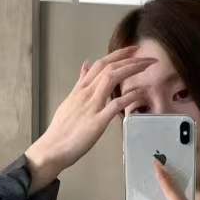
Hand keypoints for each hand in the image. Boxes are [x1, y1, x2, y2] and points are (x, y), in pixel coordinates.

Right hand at [25, 46, 155, 189]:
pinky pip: (115, 105)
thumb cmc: (60, 130)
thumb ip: (80, 83)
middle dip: (129, 58)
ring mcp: (92, 106)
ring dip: (132, 69)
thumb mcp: (70, 100)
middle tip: (146, 55)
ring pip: (112, 78)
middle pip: (109, 67)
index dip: (118, 54)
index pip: (100, 64)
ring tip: (147, 66)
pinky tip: (141, 93)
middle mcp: (86, 93)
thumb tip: (84, 65)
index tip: (132, 50)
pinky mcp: (97, 121)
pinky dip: (129, 97)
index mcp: (80, 89)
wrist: (52, 148)